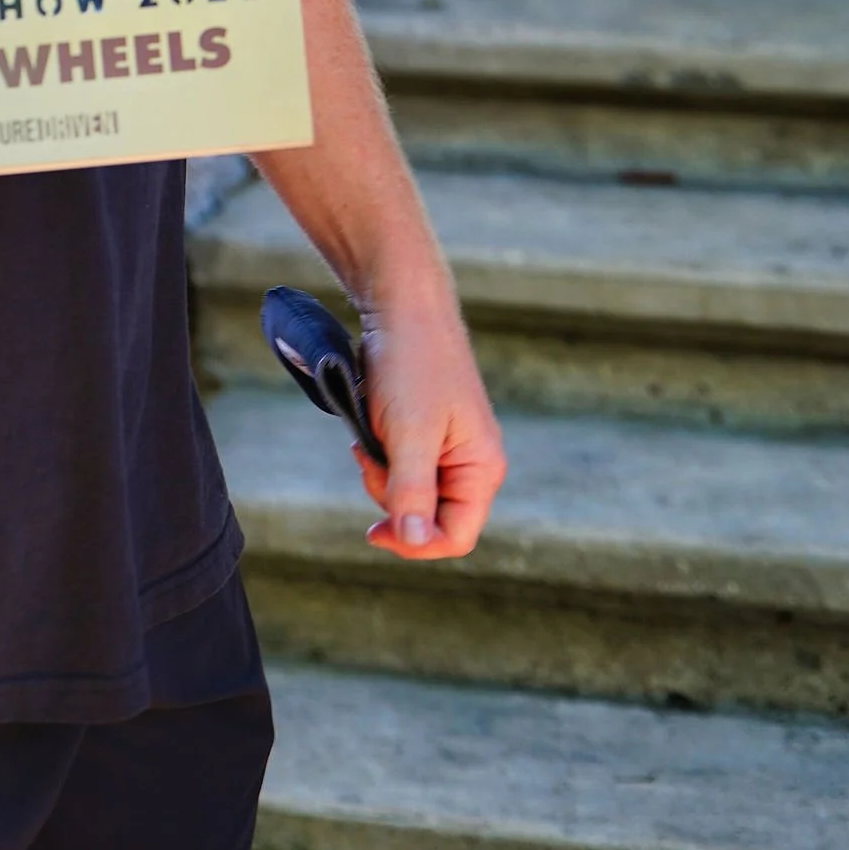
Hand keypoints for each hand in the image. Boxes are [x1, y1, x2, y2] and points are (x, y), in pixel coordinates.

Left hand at [352, 283, 505, 559]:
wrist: (402, 306)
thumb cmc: (413, 365)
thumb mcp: (410, 434)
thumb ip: (412, 491)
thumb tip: (412, 541)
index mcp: (482, 469)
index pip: (456, 537)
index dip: (416, 544)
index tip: (374, 531)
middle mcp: (471, 464)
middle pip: (429, 518)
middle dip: (392, 500)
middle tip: (368, 461)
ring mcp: (448, 448)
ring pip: (410, 494)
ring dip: (381, 477)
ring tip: (366, 441)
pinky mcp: (426, 432)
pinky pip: (401, 467)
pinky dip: (380, 458)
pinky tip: (368, 432)